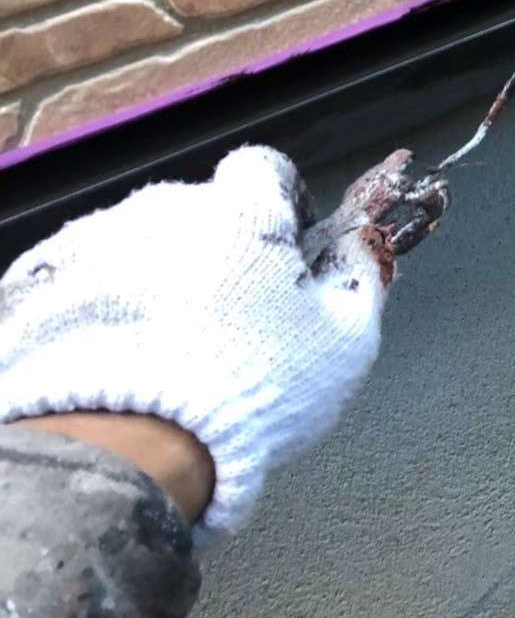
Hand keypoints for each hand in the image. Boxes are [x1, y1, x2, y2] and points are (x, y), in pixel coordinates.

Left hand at [0, 146, 397, 539]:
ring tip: (173, 348)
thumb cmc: (258, 389)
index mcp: (243, 210)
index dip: (280, 206)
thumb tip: (367, 249)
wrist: (134, 447)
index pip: (264, 170)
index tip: (285, 252)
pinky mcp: (44, 283)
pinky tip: (125, 356)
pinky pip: (86, 280)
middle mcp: (166, 208)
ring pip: (141, 243)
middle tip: (234, 318)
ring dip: (159, 276)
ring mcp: (97, 241)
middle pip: (200, 211)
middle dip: (218, 250)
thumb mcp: (347, 341)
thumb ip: (362, 278)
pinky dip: (106, 307)